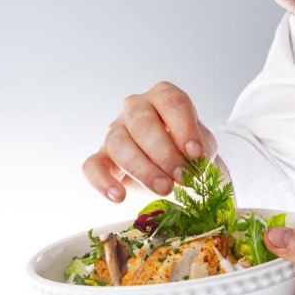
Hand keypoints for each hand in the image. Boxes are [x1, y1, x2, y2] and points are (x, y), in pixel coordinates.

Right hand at [82, 81, 216, 202]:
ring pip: (119, 144)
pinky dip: (102, 182)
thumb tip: (189, 162)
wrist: (176, 169)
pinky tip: (119, 197)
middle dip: (164, 153)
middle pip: (143, 123)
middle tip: (182, 177)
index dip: (185, 128)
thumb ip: (199, 151)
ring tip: (163, 189)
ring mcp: (115, 131)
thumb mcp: (202, 147)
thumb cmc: (188, 150)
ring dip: (142, 169)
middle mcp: (135, 108)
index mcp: (162, 97)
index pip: (172, 102)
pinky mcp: (101, 156)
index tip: (197, 154)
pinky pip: (92, 166)